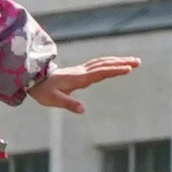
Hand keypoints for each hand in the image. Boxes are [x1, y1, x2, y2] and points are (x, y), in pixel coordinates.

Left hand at [25, 55, 141, 112]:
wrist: (33, 80)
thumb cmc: (43, 91)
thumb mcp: (54, 100)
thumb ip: (68, 104)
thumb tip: (83, 110)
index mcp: (79, 78)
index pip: (100, 73)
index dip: (114, 70)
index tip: (128, 68)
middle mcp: (82, 72)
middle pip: (105, 64)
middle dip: (122, 62)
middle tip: (138, 61)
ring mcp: (81, 70)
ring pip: (103, 63)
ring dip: (117, 61)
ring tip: (132, 61)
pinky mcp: (80, 72)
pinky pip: (98, 65)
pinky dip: (109, 62)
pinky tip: (114, 64)